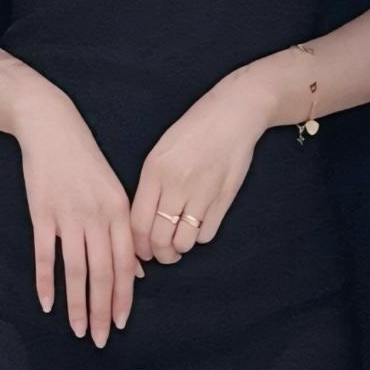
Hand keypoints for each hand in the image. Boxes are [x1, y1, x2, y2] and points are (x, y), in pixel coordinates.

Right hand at [11, 81, 140, 344]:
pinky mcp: (42, 213)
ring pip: (76, 270)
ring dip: (77, 304)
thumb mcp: (114, 193)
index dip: (123, 297)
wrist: (53, 128)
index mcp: (120, 213)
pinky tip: (48, 305)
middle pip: (102, 273)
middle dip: (102, 310)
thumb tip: (136, 273)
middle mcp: (98, 217)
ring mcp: (69, 216)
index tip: (119, 324)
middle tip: (98, 339)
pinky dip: (46, 282)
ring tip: (77, 329)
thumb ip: (124, 233)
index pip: (124, 265)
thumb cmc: (86, 163)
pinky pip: (46, 255)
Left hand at [131, 67, 273, 266]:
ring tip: (180, 242)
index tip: (142, 250)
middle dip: (159, 254)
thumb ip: (150, 186)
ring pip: (183, 242)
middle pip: (159, 238)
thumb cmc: (193, 131)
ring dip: (180, 248)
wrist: (232, 115)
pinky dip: (200, 237)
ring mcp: (201, 193)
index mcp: (154, 172)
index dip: (137, 245)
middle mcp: (175, 185)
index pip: (137, 223)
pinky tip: (198, 226)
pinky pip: (206, 234)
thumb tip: (143, 224)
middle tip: (162, 254)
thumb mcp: (160, 152)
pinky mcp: (223, 199)